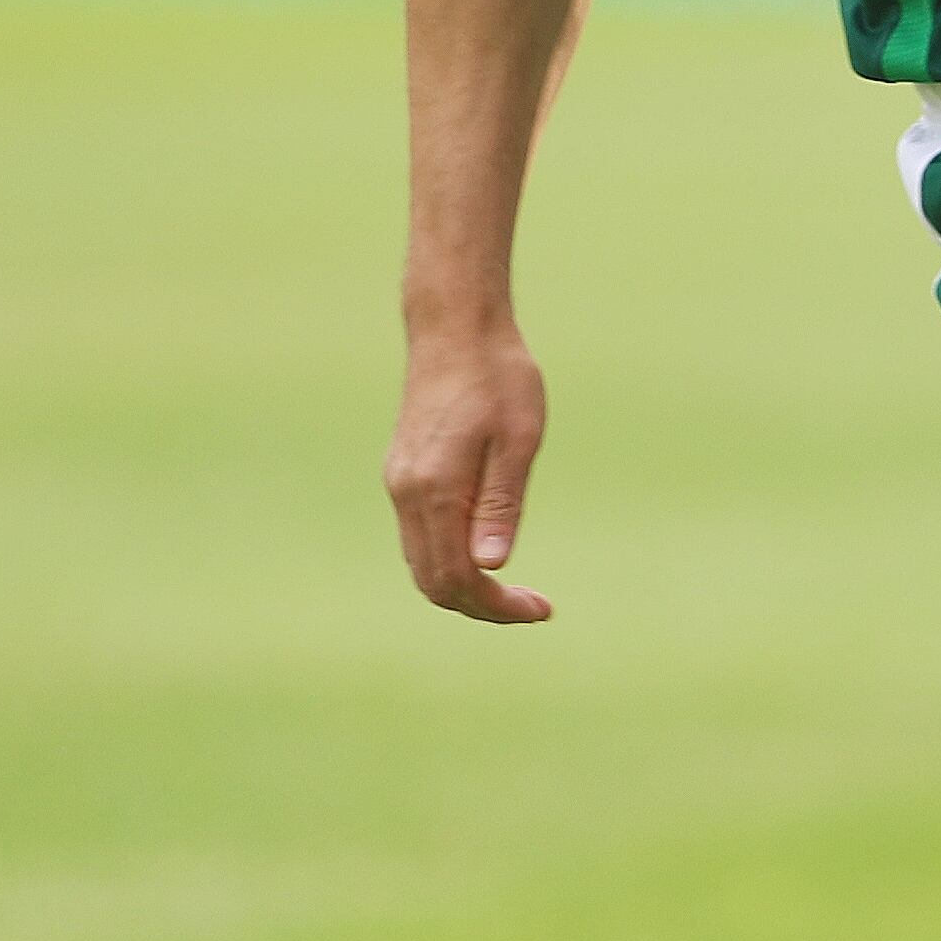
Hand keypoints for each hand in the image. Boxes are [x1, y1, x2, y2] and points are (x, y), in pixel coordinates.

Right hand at [385, 318, 553, 622]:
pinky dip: (448, 560)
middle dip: (481, 606)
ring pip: (421, 563)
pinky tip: (485, 555)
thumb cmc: (499, 378)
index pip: (458, 578)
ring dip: (464, 586)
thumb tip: (491, 567)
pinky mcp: (404, 473)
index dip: (497, 606)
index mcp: (435, 489)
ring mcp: (400, 483)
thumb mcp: (518, 439)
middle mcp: (407, 492)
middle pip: (433, 581)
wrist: (456, 330)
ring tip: (514, 591)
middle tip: (533, 607)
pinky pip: (418, 537)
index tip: (541, 610)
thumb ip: (501, 504)